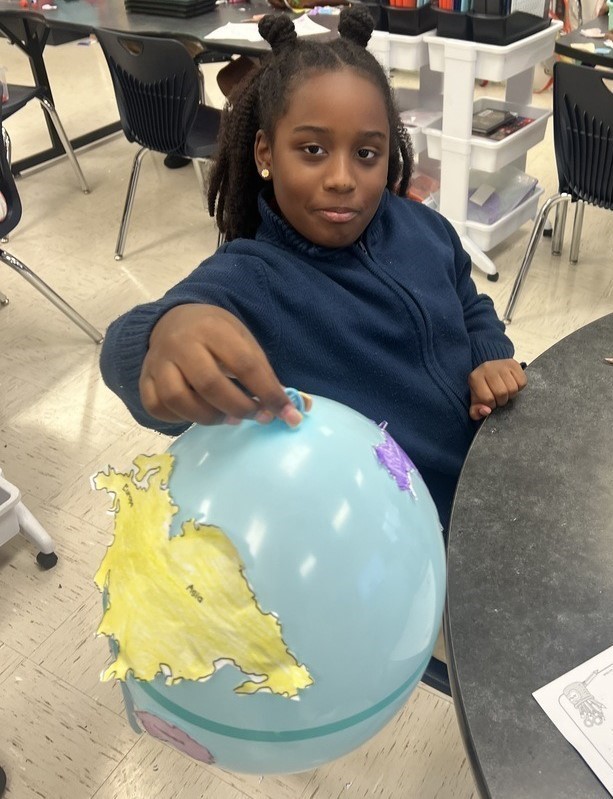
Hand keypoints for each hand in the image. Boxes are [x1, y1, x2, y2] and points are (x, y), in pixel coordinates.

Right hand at [139, 304, 301, 426]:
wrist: (173, 321)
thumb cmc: (215, 335)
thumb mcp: (242, 340)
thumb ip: (262, 372)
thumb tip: (285, 411)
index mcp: (213, 328)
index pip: (244, 364)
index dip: (268, 392)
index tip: (287, 414)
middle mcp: (181, 343)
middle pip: (209, 384)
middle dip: (239, 407)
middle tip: (257, 416)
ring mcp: (158, 361)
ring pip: (177, 398)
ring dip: (209, 417)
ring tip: (229, 419)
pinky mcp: (144, 378)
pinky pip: (157, 406)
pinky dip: (179, 418)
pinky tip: (198, 415)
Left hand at [468, 358, 526, 420]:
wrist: (489, 370)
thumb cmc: (483, 387)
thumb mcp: (476, 400)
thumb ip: (476, 411)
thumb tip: (486, 411)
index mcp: (475, 378)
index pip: (488, 398)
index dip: (491, 405)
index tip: (491, 402)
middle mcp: (487, 368)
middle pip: (502, 393)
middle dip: (501, 400)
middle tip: (499, 397)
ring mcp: (501, 364)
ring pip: (513, 389)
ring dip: (510, 395)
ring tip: (505, 391)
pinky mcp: (513, 363)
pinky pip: (522, 382)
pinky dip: (519, 387)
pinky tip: (512, 384)